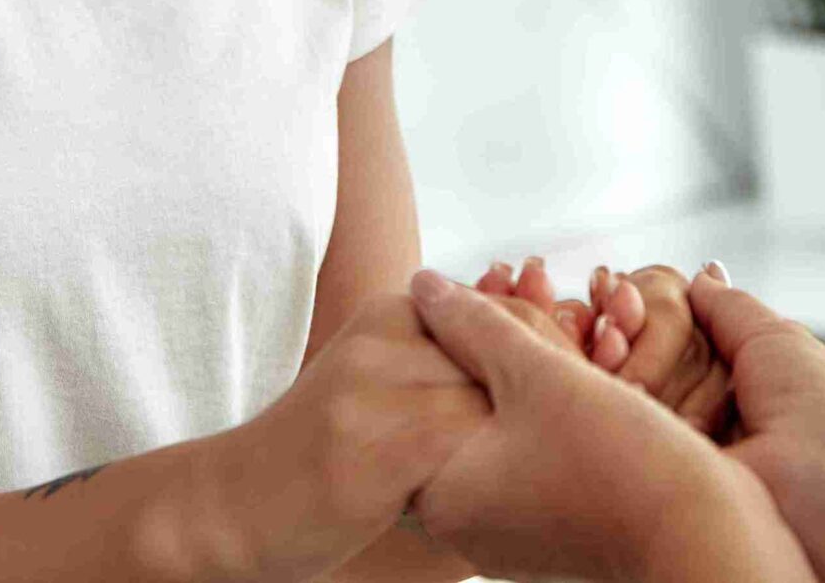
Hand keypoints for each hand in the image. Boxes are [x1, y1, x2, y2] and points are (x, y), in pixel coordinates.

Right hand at [230, 289, 584, 580]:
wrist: (231, 506)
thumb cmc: (324, 459)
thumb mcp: (384, 396)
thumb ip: (449, 375)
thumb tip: (555, 363)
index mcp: (394, 314)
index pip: (503, 318)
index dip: (556, 355)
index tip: (594, 388)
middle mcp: (384, 335)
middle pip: (505, 354)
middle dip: (554, 394)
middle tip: (589, 428)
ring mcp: (373, 386)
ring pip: (489, 403)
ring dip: (528, 443)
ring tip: (552, 478)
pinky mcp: (369, 444)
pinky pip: (458, 452)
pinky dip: (489, 481)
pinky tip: (501, 510)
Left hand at [405, 271, 815, 582]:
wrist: (705, 536)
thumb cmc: (619, 463)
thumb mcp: (539, 372)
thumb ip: (478, 323)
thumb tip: (425, 286)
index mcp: (443, 497)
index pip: (417, 402)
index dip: (451, 339)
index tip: (488, 303)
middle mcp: (468, 527)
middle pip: (464, 414)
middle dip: (498, 355)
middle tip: (534, 312)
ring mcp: (513, 536)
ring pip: (508, 433)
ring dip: (535, 381)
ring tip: (577, 346)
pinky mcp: (556, 534)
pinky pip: (540, 460)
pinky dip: (558, 418)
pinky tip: (595, 383)